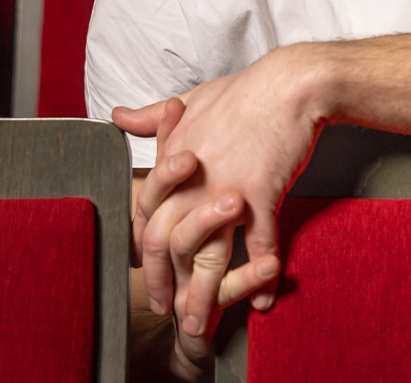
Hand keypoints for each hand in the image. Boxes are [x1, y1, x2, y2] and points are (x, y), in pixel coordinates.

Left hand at [115, 46, 324, 334]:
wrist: (291, 85)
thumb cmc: (245, 92)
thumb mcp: (193, 100)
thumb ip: (155, 117)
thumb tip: (119, 115)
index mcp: (172, 163)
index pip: (146, 219)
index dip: (145, 255)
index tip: (151, 276)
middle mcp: (191, 182)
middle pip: (166, 245)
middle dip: (164, 285)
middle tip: (169, 312)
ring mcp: (225, 191)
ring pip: (206, 256)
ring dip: (204, 296)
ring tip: (204, 324)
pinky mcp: (260, 196)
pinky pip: (259, 247)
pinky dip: (262, 277)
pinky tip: (265, 300)